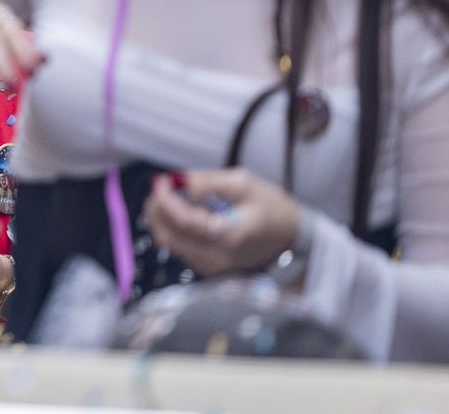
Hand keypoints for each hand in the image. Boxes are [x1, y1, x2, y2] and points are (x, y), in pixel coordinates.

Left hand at [142, 168, 300, 276]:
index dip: (166, 200)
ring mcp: (211, 267)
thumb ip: (209, 182)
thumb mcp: (244, 184)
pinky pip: (179, 249)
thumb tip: (179, 182)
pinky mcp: (208, 268)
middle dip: (156, 210)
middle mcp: (216, 258)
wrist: (292, 239)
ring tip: (165, 197)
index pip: (184, 222)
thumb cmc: (271, 208)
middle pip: (168, 237)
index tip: (161, 181)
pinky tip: (176, 212)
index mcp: (229, 236)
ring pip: (169, 245)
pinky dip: (170, 229)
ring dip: (160, 219)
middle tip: (159, 188)